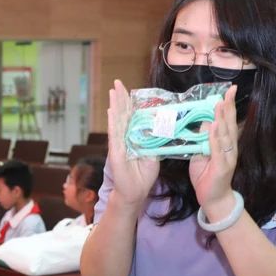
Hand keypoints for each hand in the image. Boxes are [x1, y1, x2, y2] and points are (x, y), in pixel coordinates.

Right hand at [106, 79, 159, 207]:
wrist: (135, 192)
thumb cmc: (143, 175)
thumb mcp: (154, 154)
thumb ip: (156, 141)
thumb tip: (164, 127)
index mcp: (132, 138)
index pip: (131, 116)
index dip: (129, 102)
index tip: (128, 89)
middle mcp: (123, 138)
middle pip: (122, 114)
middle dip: (120, 98)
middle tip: (117, 82)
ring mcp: (118, 144)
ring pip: (117, 121)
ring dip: (115, 105)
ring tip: (113, 91)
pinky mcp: (116, 152)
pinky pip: (115, 135)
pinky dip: (113, 122)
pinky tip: (112, 111)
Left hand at [189, 86, 239, 221]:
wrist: (213, 198)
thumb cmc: (207, 176)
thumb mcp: (201, 154)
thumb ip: (201, 140)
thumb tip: (200, 124)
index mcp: (225, 144)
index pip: (227, 121)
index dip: (228, 106)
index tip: (229, 90)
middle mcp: (230, 148)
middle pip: (230, 124)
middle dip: (229, 106)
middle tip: (229, 90)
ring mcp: (227, 157)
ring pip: (225, 134)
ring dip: (223, 118)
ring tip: (220, 104)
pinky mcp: (222, 166)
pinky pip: (218, 150)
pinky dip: (216, 138)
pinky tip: (215, 127)